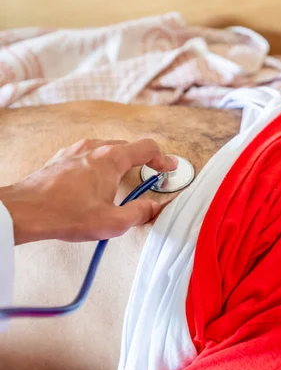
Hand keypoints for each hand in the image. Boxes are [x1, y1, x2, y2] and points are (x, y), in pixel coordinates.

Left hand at [0, 139, 177, 244]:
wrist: (24, 212)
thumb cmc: (65, 214)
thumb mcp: (113, 222)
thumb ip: (140, 213)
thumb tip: (154, 208)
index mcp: (111, 159)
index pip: (147, 148)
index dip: (163, 158)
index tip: (169, 168)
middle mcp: (95, 148)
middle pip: (128, 147)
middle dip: (143, 161)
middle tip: (151, 176)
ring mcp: (76, 151)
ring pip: (108, 150)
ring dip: (121, 162)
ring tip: (124, 181)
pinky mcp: (61, 159)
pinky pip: (89, 155)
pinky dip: (101, 165)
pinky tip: (96, 182)